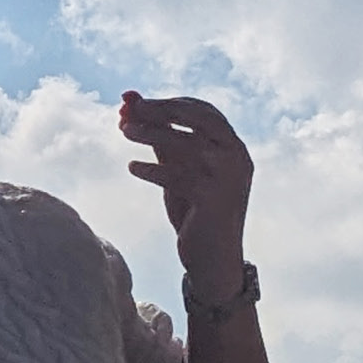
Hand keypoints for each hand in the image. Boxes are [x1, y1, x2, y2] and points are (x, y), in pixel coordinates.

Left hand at [120, 93, 253, 299]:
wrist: (214, 260)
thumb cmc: (195, 212)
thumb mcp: (179, 172)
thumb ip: (162, 142)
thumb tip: (133, 109)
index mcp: (233, 146)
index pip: (203, 111)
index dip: (169, 102)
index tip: (137, 101)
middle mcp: (237, 157)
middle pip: (199, 119)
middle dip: (162, 110)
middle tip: (129, 108)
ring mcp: (229, 178)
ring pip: (188, 144)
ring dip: (152, 133)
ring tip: (124, 131)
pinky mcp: (215, 199)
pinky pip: (180, 177)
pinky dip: (154, 170)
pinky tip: (132, 167)